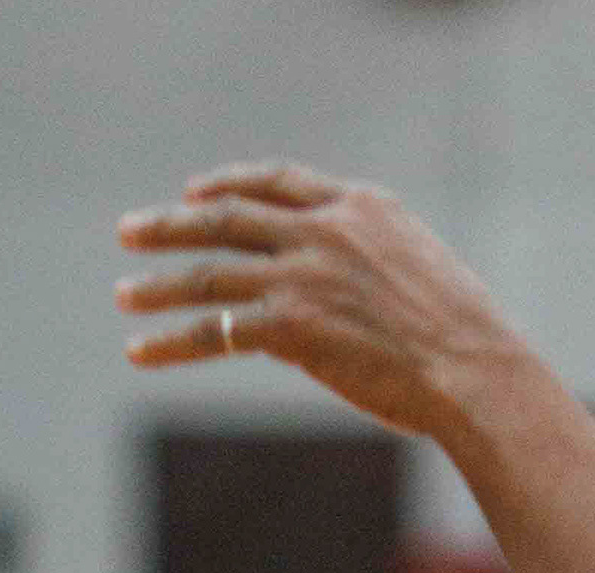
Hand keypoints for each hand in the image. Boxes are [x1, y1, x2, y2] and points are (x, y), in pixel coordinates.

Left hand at [116, 163, 522, 441]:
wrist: (472, 368)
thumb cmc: (459, 335)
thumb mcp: (416, 269)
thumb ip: (366, 264)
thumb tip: (331, 295)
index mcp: (360, 206)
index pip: (279, 182)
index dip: (230, 184)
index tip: (196, 191)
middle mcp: (325, 229)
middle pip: (228, 216)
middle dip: (172, 223)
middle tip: (129, 230)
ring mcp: (304, 274)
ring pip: (211, 271)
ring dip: (159, 284)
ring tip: (122, 293)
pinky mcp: (291, 324)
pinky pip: (214, 331)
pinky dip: (170, 342)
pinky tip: (140, 350)